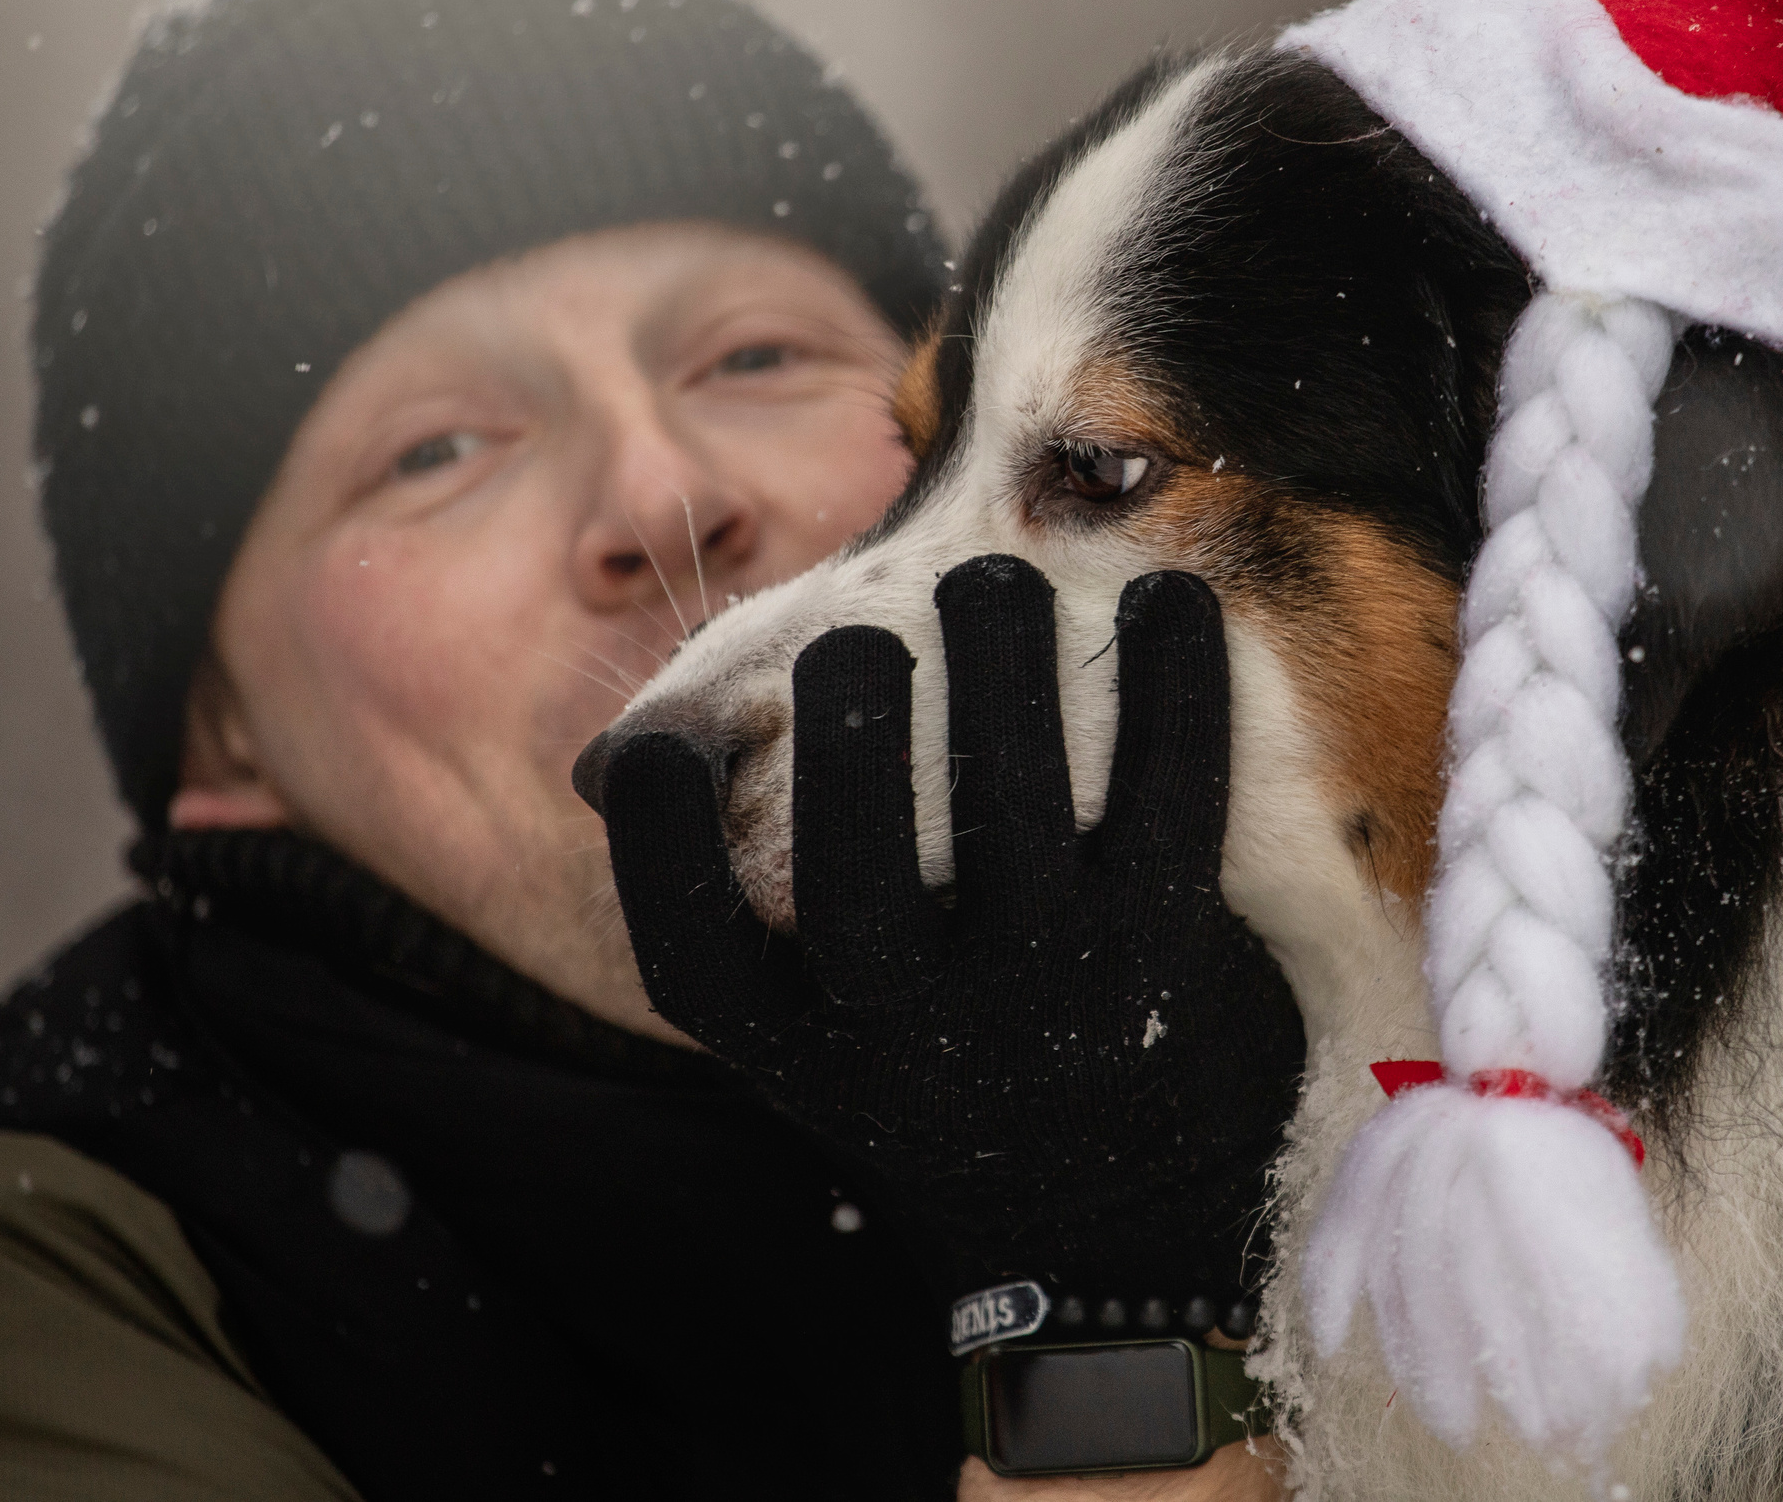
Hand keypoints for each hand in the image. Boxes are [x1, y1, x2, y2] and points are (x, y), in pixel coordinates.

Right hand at [600, 556, 1307, 1328]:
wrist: (1111, 1201)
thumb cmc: (929, 1044)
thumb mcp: (816, 1006)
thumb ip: (731, 883)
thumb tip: (605, 759)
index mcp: (801, 1045)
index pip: (692, 957)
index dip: (654, 846)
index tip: (645, 753)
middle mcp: (918, 1033)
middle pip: (854, 889)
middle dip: (845, 738)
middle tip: (858, 643)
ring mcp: (1049, 995)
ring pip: (1015, 818)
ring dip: (1002, 672)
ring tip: (995, 581)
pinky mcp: (1169, 952)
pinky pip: (1177, 797)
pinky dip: (1174, 689)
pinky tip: (1172, 599)